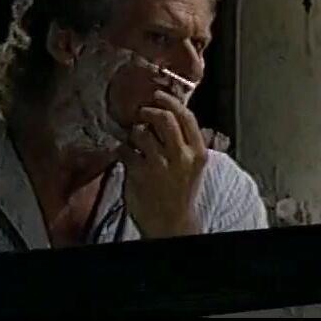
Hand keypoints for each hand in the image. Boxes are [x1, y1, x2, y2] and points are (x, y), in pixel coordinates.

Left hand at [118, 90, 207, 238]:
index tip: (158, 96)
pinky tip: (126, 155)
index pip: (186, 117)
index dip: (170, 102)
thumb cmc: (180, 192)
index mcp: (198, 153)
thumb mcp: (194, 166)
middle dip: (149, 111)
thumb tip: (174, 112)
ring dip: (134, 132)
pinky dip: (122, 149)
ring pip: (142, 132)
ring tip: (135, 140)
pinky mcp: (138, 174)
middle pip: (164, 119)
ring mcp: (159, 165)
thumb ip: (187, 141)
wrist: (171, 224)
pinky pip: (125, 149)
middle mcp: (181, 157)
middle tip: (142, 112)